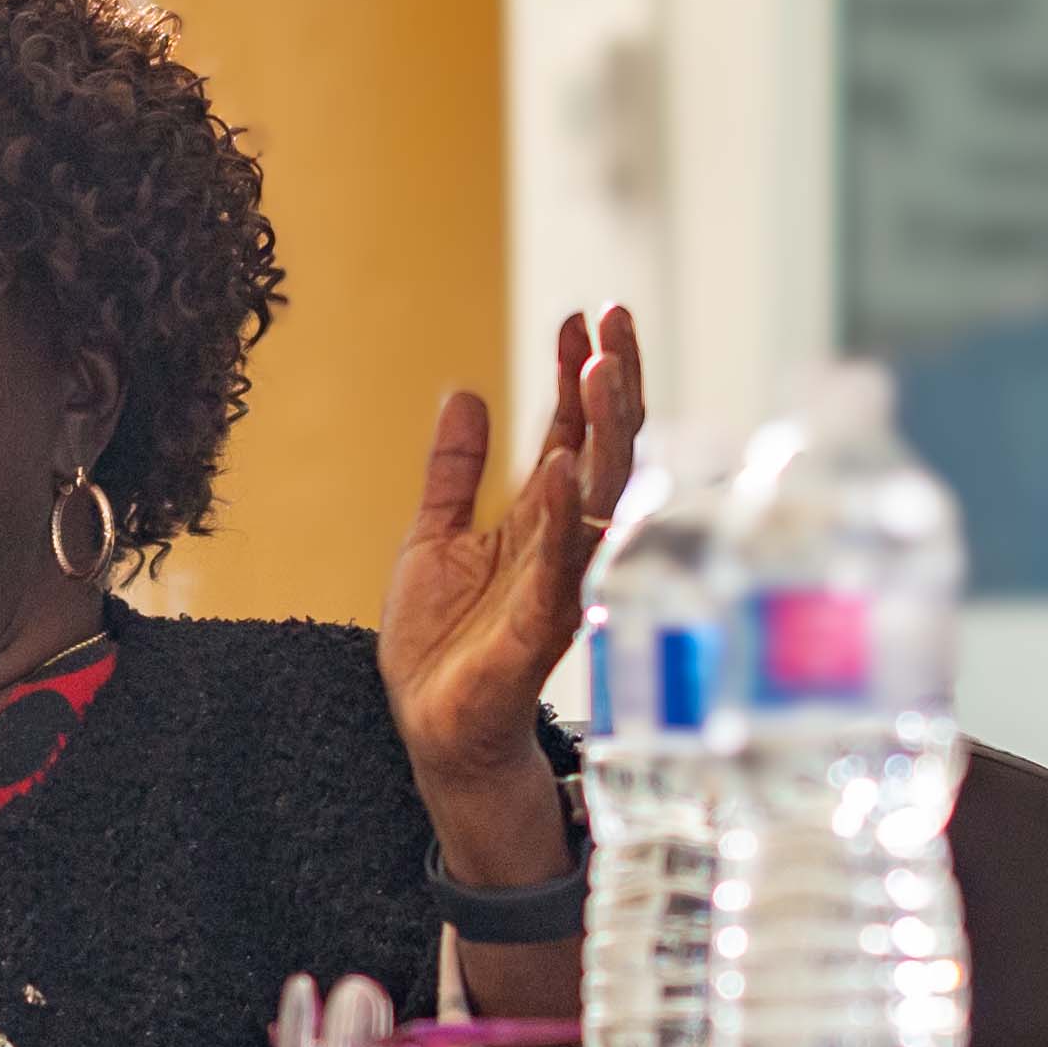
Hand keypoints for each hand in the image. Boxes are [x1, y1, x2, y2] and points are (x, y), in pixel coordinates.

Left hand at [382, 306, 641, 876]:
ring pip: (597, 499)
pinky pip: (559, 567)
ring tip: (601, 369)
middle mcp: (562, 546)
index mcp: (539, 521)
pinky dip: (559, 515)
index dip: (579, 375)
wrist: (432, 732)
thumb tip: (462, 392)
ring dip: (603, 433)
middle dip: (615, 385)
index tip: (582, 314)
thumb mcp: (433, 538)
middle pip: (605, 452)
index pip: (573, 433)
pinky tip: (557, 462)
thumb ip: (452, 471)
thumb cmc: (441, 647)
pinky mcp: (536, 631)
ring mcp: (557, 586)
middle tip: (616, 318)